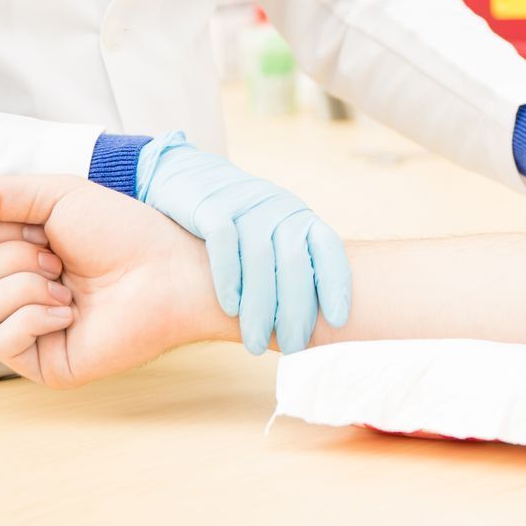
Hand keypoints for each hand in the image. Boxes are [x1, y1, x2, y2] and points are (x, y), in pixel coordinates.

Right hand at [0, 175, 231, 388]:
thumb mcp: (56, 193)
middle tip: (61, 260)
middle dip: (14, 258)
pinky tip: (69, 314)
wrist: (167, 272)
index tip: (47, 228)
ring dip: (25, 287)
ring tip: (69, 287)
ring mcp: (30, 328)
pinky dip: (32, 319)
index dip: (2, 229)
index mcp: (21, 251)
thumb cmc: (123, 231)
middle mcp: (20, 290)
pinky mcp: (42, 362)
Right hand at [136, 132, 350, 354]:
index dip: (336, 284)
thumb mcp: (270, 236)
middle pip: (294, 263)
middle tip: (294, 347)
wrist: (187, 178)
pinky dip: (228, 277)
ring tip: (256, 343)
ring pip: (260, 259)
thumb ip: (288, 269)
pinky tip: (230, 308)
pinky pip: (223, 243)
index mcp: (299, 218)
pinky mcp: (211, 205)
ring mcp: (246, 204)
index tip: (338, 321)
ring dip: (259, 306)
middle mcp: (279, 208)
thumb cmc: (236, 224)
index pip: (328, 250)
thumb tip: (309, 329)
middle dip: (295, 310)